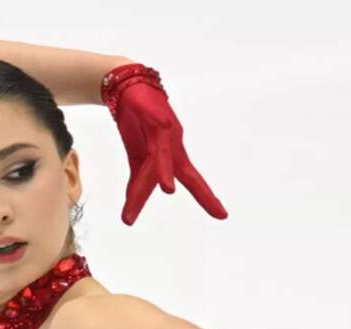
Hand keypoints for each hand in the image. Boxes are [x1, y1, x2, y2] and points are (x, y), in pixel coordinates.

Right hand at [106, 67, 228, 224]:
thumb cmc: (138, 124)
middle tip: (220, 215)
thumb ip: (139, 182)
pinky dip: (159, 122)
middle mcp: (172, 143)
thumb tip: (132, 206)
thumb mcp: (138, 158)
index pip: (193, 180)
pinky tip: (164, 123)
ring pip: (162, 151)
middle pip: (183, 171)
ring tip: (167, 189)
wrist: (127, 90)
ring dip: (164, 169)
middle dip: (201, 193)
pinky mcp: (149, 109)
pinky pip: (154, 116)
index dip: (207, 198)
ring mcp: (162, 127)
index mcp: (173, 155)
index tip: (223, 216)